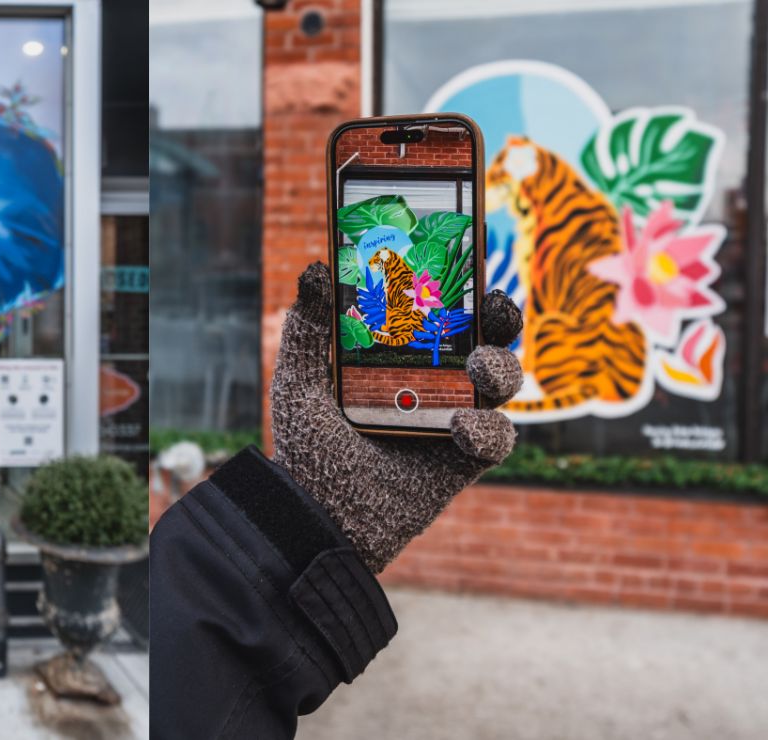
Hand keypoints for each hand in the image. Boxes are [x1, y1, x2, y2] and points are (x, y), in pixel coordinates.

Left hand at [272, 262, 523, 571]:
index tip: (468, 269)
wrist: (318, 512)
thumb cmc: (310, 444)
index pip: (444, 312)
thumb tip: (315, 270)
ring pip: (502, 382)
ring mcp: (455, 419)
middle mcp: (437, 383)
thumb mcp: (302, 381)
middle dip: (501, 318)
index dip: (464, 288)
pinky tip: (460, 426)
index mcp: (404, 356)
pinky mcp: (464, 461)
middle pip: (488, 338)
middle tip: (492, 308)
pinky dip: (486, 429)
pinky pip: (496, 439)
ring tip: (480, 368)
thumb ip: (308, 328)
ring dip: (502, 367)